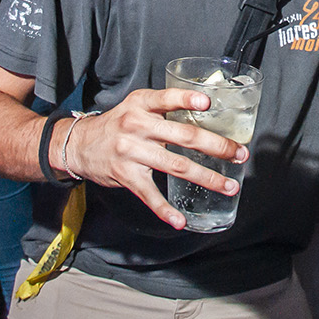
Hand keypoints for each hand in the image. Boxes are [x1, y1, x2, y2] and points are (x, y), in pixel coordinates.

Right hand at [63, 89, 249, 230]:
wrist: (80, 145)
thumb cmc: (117, 124)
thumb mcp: (135, 106)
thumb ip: (163, 108)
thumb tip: (204, 113)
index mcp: (141, 105)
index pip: (166, 99)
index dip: (186, 100)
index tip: (208, 103)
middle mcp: (137, 126)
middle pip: (183, 136)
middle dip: (216, 146)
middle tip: (239, 154)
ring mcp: (131, 152)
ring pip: (176, 166)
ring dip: (206, 178)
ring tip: (227, 186)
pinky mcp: (126, 176)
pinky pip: (150, 195)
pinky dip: (166, 210)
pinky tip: (181, 220)